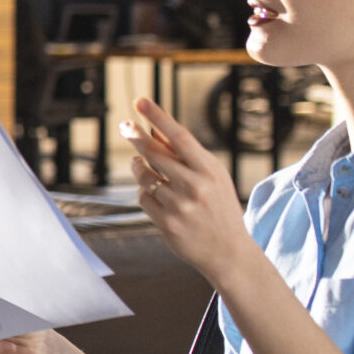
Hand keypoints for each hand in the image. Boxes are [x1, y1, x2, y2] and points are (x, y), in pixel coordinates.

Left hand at [120, 97, 254, 283]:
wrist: (229, 252)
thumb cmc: (219, 207)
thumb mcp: (213, 178)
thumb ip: (187, 156)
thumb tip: (156, 130)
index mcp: (211, 171)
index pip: (180, 137)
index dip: (158, 118)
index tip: (141, 102)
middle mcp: (195, 186)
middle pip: (155, 153)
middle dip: (136, 136)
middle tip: (125, 125)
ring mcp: (180, 205)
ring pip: (144, 175)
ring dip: (138, 166)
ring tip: (140, 163)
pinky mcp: (166, 222)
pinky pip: (143, 197)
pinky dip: (144, 192)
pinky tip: (153, 192)